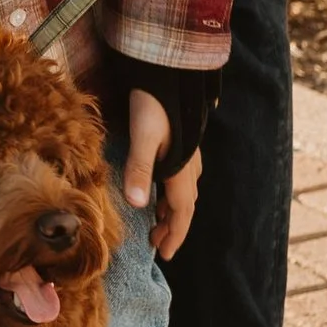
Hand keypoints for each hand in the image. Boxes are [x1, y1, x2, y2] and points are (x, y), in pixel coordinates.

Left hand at [122, 89, 202, 261]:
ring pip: (183, 191)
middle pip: (184, 205)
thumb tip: (137, 206)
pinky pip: (179, 178)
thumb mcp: (144, 135)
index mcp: (181, 169)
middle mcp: (188, 165)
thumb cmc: (153, 102)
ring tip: (157, 224)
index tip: (164, 255)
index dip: (175, 235)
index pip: (182, 211)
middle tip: (157, 245)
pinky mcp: (181, 143)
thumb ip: (140, 168)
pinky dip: (171, 193)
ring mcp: (187, 154)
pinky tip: (159, 191)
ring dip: (172, 211)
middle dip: (172, 227)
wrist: (167, 70)